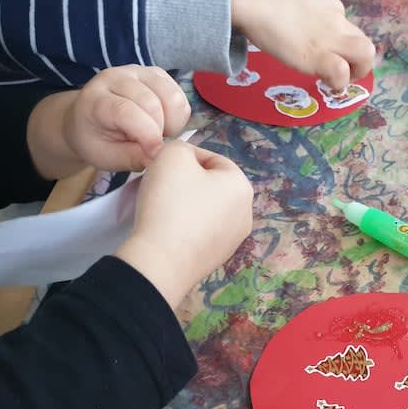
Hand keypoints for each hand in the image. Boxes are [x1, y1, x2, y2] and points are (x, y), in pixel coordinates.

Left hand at [61, 65, 190, 171]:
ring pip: (173, 96)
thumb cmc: (94, 139)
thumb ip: (131, 158)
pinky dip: (178, 115)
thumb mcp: (105, 157)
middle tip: (150, 144)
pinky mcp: (156, 73)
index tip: (153, 154)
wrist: (86, 117)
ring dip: (173, 122)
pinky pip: (180, 94)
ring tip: (158, 132)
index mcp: (96, 99)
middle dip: (160, 131)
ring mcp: (138, 72)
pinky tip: (163, 121)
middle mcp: (117, 78)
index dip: (147, 135)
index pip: (127, 111)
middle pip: (153, 103)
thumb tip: (158, 157)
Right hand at [115, 141, 253, 308]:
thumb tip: (185, 159)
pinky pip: (201, 233)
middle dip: (188, 182)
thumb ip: (181, 147)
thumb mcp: (172, 155)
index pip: (214, 159)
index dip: (186, 156)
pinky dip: (186, 227)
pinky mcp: (217, 259)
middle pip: (213, 186)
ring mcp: (234, 240)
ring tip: (162, 208)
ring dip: (187, 205)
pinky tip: (168, 230)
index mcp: (242, 186)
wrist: (161, 261)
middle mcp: (246, 214)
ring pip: (207, 210)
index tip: (163, 164)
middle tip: (162, 185)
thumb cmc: (171, 201)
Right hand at [231, 0, 375, 91]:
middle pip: (364, 43)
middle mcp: (337, 20)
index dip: (339, 44)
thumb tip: (291, 24)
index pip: (346, 28)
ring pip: (365, 54)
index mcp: (330, 6)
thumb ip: (302, 13)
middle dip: (359, 62)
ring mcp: (331, 38)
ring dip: (357, 72)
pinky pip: (342, 73)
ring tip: (338, 80)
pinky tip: (324, 83)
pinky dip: (338, 82)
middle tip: (341, 72)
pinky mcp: (319, 56)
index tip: (324, 52)